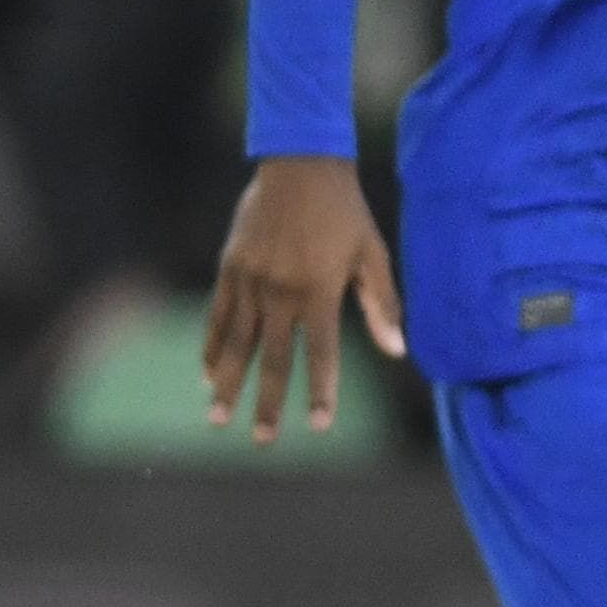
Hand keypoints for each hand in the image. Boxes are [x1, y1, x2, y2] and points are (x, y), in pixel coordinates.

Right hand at [203, 155, 403, 441]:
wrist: (300, 165)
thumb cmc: (345, 213)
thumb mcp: (372, 254)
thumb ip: (383, 305)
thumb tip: (399, 352)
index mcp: (319, 290)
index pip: (320, 353)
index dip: (320, 391)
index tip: (318, 426)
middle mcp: (280, 290)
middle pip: (271, 358)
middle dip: (266, 403)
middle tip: (262, 441)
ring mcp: (250, 280)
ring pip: (235, 343)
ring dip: (227, 384)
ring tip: (218, 419)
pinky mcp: (230, 268)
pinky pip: (218, 316)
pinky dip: (212, 347)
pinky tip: (207, 374)